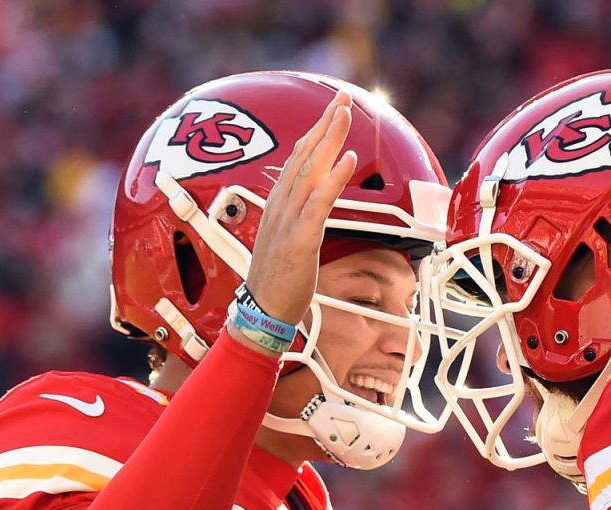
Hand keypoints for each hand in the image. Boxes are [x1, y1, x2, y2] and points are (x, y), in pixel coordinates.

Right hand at [241, 94, 357, 325]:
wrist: (263, 312)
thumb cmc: (279, 282)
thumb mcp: (291, 242)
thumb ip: (301, 219)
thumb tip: (315, 207)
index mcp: (279, 205)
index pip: (299, 159)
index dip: (316, 133)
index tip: (333, 110)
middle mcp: (281, 205)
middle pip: (304, 154)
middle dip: (325, 123)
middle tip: (343, 97)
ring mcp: (288, 220)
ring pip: (310, 170)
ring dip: (329, 139)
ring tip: (345, 113)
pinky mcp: (299, 239)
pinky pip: (319, 203)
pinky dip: (333, 179)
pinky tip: (347, 159)